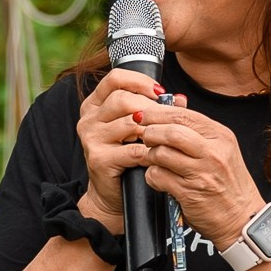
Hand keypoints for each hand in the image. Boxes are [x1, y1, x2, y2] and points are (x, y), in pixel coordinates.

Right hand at [73, 68, 169, 233]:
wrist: (112, 192)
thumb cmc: (127, 155)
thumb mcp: (139, 128)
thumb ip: (157, 110)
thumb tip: (181, 98)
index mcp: (94, 105)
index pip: (114, 79)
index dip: (139, 81)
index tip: (160, 92)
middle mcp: (88, 119)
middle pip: (122, 99)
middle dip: (150, 107)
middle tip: (167, 119)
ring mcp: (91, 139)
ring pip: (129, 123)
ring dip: (152, 130)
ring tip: (163, 137)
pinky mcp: (99, 159)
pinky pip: (132, 149)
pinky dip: (150, 151)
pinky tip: (157, 155)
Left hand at [137, 102, 265, 249]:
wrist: (242, 218)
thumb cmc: (228, 183)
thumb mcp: (220, 149)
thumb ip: (197, 128)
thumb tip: (174, 102)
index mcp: (220, 136)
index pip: (183, 115)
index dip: (158, 112)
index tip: (143, 114)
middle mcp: (213, 152)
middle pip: (171, 132)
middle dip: (150, 132)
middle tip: (144, 137)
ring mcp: (202, 173)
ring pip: (161, 153)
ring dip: (150, 155)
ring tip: (153, 159)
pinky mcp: (189, 193)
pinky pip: (158, 176)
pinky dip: (152, 175)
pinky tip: (159, 178)